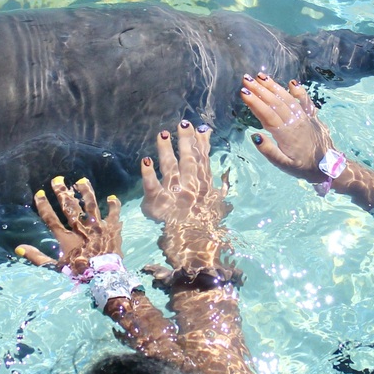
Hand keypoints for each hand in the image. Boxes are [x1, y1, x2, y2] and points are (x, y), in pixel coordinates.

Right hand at [15, 176, 122, 274]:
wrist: (104, 277)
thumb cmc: (79, 273)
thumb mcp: (56, 267)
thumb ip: (38, 257)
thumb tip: (19, 248)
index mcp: (67, 238)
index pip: (51, 219)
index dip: (44, 206)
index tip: (39, 194)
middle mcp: (81, 229)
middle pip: (69, 207)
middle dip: (62, 193)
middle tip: (57, 180)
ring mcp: (97, 227)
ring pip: (90, 205)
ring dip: (86, 192)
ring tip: (81, 180)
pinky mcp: (111, 229)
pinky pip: (113, 214)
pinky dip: (113, 206)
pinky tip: (112, 197)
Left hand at [140, 121, 230, 272]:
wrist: (196, 250)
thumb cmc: (206, 231)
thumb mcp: (219, 209)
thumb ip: (222, 191)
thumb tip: (227, 177)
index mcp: (204, 187)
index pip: (204, 160)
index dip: (202, 144)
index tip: (202, 129)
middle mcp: (190, 187)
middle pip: (188, 159)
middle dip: (186, 140)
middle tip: (183, 124)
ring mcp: (174, 194)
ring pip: (171, 167)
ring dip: (166, 150)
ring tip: (162, 134)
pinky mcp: (158, 203)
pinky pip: (152, 186)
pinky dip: (148, 174)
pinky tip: (145, 160)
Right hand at [240, 73, 338, 183]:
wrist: (328, 167)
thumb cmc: (302, 167)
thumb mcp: (283, 165)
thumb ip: (269, 151)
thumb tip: (254, 136)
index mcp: (286, 134)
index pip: (267, 115)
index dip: (255, 103)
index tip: (243, 92)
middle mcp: (295, 123)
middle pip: (275, 103)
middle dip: (260, 90)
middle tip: (246, 79)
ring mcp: (304, 118)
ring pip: (287, 99)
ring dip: (274, 87)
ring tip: (261, 76)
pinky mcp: (312, 117)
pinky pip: (306, 102)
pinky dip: (299, 92)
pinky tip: (292, 83)